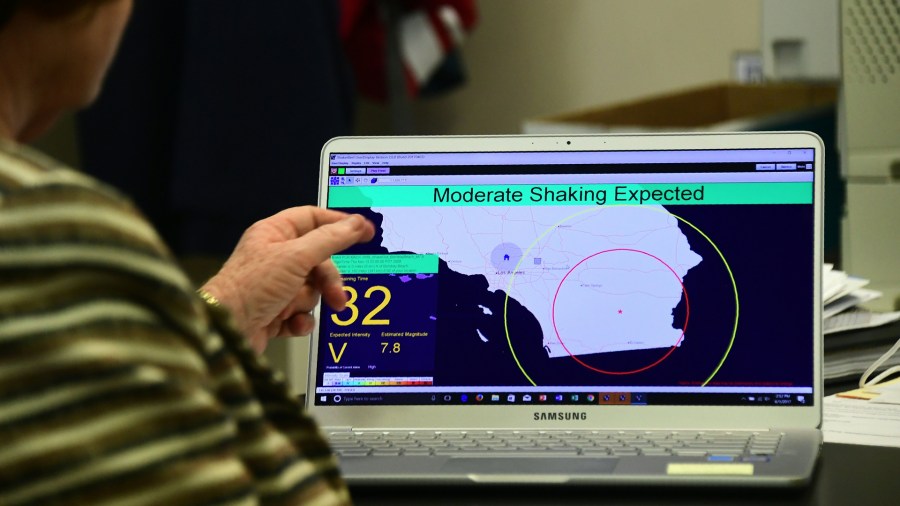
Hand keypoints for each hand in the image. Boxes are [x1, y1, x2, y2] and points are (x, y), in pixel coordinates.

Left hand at [200, 207, 374, 351]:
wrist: (225, 331)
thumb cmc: (248, 288)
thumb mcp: (296, 257)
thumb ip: (330, 239)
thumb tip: (355, 223)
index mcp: (274, 234)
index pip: (313, 219)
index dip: (339, 224)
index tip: (365, 232)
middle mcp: (275, 257)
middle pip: (319, 260)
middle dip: (328, 281)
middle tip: (337, 295)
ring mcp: (275, 285)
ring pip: (313, 290)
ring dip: (308, 302)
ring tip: (297, 310)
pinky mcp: (275, 311)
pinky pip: (302, 313)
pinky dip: (300, 320)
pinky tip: (290, 323)